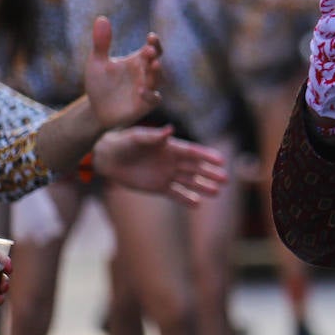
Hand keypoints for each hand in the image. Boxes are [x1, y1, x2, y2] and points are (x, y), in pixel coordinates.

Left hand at [83, 16, 162, 129]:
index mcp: (138, 60)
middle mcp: (146, 73)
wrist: (96, 109)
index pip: (152, 48)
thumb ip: (101, 42)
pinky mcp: (146, 104)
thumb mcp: (97, 62)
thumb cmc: (100, 83)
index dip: (154, 43)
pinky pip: (154, 98)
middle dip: (155, 56)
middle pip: (157, 61)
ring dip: (156, 73)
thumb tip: (102, 17)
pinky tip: (141, 90)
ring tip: (154, 65)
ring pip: (158, 79)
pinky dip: (150, 94)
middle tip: (150, 51)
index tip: (151, 37)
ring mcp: (148, 88)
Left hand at [92, 125, 228, 206]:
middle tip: (226, 179)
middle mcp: (173, 161)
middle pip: (195, 168)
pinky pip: (175, 194)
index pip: (193, 152)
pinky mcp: (159, 187)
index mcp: (171, 147)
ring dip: (202, 187)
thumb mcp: (137, 137)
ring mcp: (167, 175)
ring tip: (217, 192)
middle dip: (210, 173)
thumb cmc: (123, 143)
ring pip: (189, 182)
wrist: (109, 159)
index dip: (207, 156)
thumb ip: (154, 137)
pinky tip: (197, 204)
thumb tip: (170, 130)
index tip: (221, 160)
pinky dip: (186, 199)